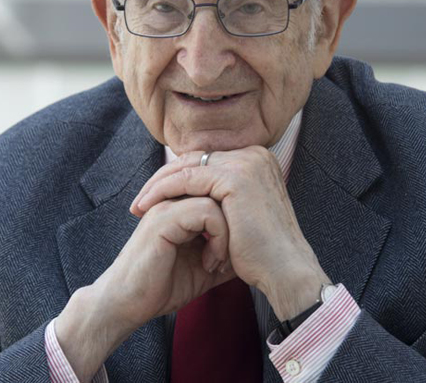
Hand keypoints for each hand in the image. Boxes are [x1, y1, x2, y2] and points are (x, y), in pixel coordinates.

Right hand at [55, 196, 234, 379]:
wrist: (129, 304)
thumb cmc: (164, 286)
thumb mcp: (206, 266)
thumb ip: (228, 250)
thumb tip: (258, 248)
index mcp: (182, 203)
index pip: (221, 189)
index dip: (236, 215)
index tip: (239, 249)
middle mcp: (174, 197)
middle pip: (221, 186)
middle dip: (236, 218)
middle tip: (238, 251)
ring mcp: (167, 204)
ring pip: (218, 196)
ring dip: (228, 232)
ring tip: (220, 261)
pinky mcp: (164, 218)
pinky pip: (207, 211)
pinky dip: (219, 238)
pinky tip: (211, 263)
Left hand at [130, 146, 330, 320]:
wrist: (285, 271)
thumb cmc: (263, 253)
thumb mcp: (240, 215)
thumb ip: (222, 197)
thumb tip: (191, 194)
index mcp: (257, 159)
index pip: (206, 160)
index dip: (177, 177)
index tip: (153, 197)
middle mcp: (254, 154)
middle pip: (195, 159)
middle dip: (163, 179)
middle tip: (140, 200)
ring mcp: (246, 163)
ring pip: (187, 167)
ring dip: (158, 185)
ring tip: (139, 206)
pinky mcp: (236, 177)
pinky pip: (187, 179)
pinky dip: (164, 191)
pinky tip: (149, 207)